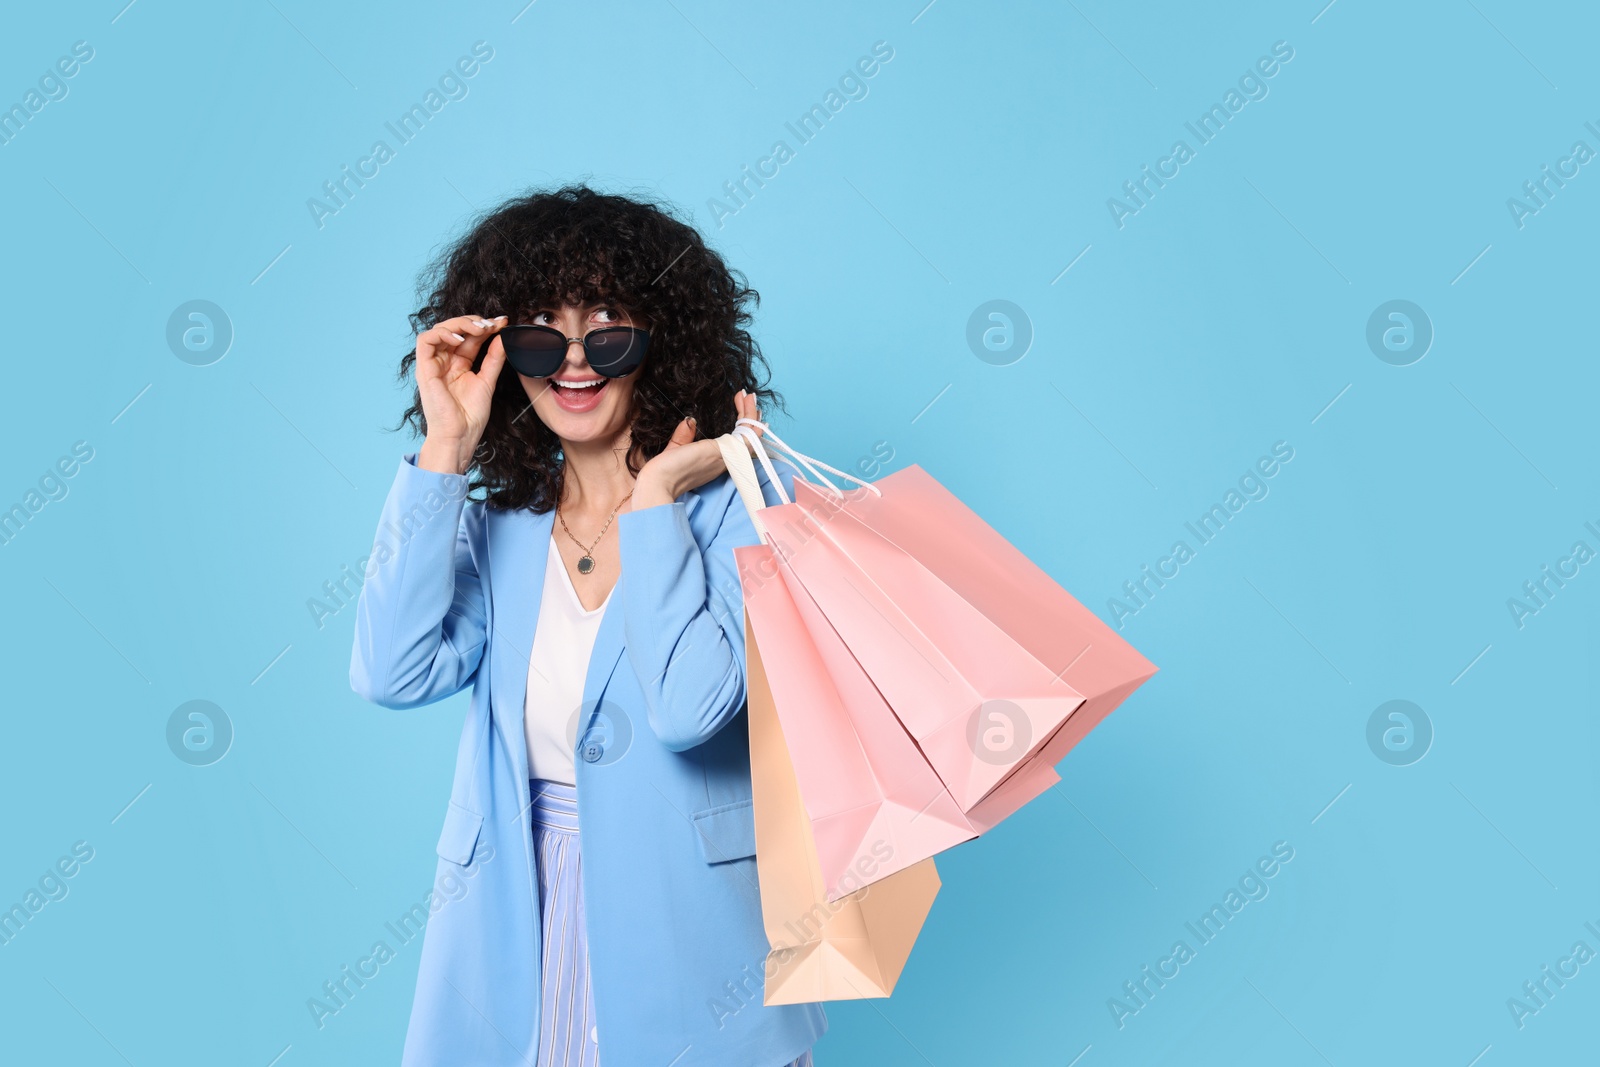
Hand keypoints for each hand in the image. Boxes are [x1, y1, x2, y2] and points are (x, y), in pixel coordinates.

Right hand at [415, 314, 507, 473]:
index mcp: (459, 364)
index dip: (484, 326)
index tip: (502, 322)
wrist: (459, 436)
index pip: (469, 336)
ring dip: (460, 324)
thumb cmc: (470, 416)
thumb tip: (503, 336)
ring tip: (479, 329)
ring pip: (439, 329)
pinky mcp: (424, 369)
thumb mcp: (487, 381)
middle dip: (473, 322)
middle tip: (492, 324)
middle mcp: (445, 361)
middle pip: (454, 329)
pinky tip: (461, 340)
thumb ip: (494, 358)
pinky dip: (442, 334)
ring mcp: (433, 364)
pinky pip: (425, 340)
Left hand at [632, 390, 762, 508]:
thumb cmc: (665, 470)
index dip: (740, 427)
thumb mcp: (676, 448)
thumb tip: (690, 420)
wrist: (660, 481)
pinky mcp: (724, 451)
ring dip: (751, 414)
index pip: (735, 443)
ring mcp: (726, 457)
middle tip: (748, 398)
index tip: (739, 408)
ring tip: (749, 396)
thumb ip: (684, 435)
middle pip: (746, 438)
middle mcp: (724, 460)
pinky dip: (750, 417)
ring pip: (750, 435)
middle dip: (749, 417)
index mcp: (714, 460)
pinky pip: (746, 435)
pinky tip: (747, 402)